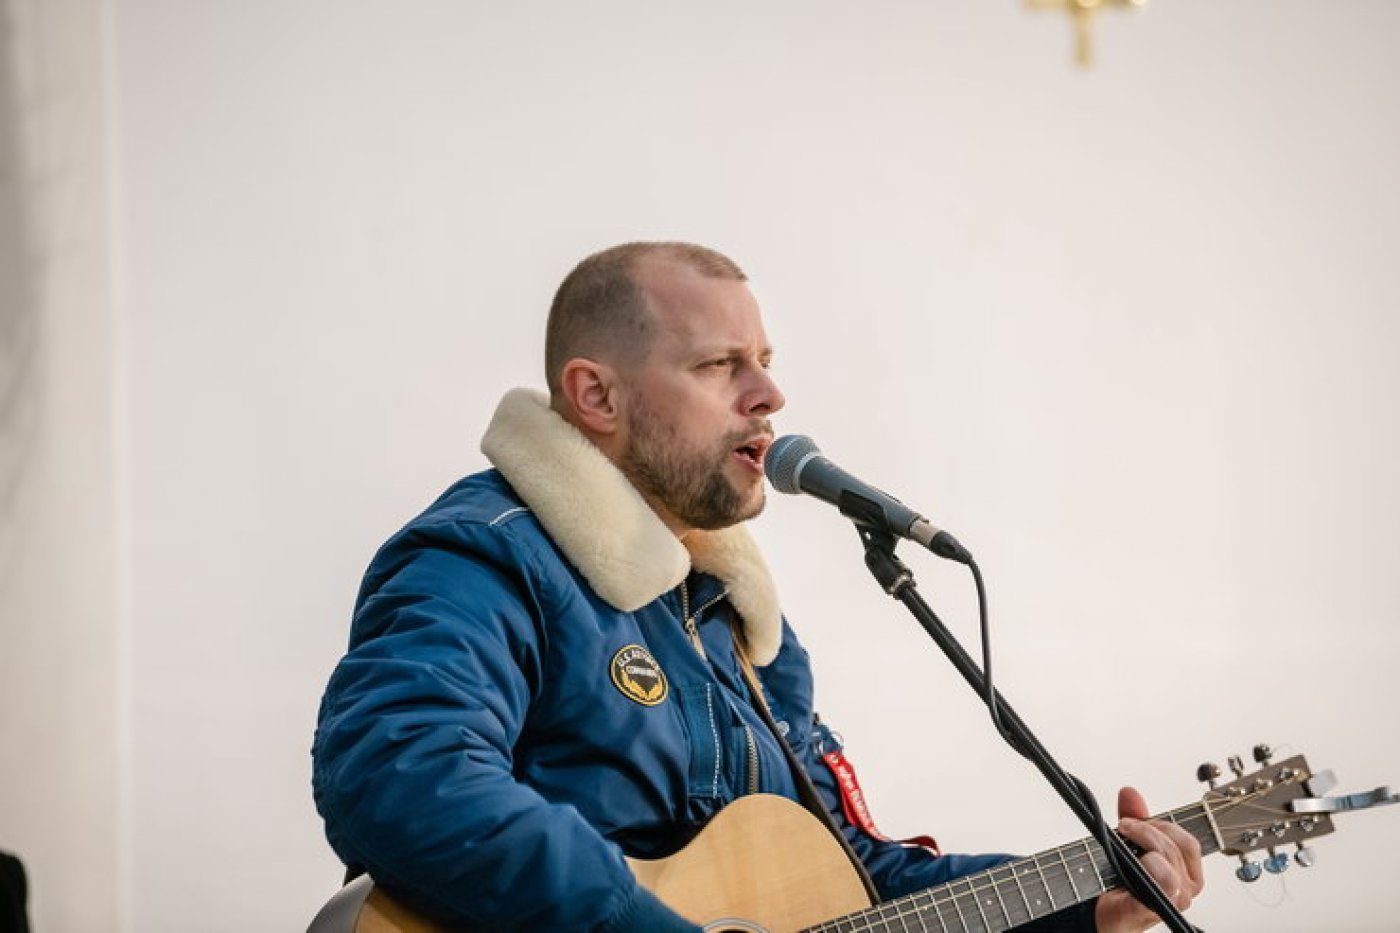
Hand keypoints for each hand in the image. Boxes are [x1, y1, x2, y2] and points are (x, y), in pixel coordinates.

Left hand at [1092, 787, 1204, 932]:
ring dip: (1143, 849)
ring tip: (1124, 845)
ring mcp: (1170, 903)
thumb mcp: (1132, 843)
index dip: (1163, 827)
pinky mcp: (1150, 911)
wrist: (1108, 912)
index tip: (1137, 821)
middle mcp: (1185, 889)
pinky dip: (1142, 872)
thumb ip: (1135, 817)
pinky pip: (1153, 890)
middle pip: (1174, 851)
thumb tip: (1129, 792)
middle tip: (1125, 826)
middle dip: (1146, 832)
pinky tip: (1129, 865)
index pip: (1188, 844)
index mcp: (1188, 873)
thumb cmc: (1125, 881)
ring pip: (1167, 870)